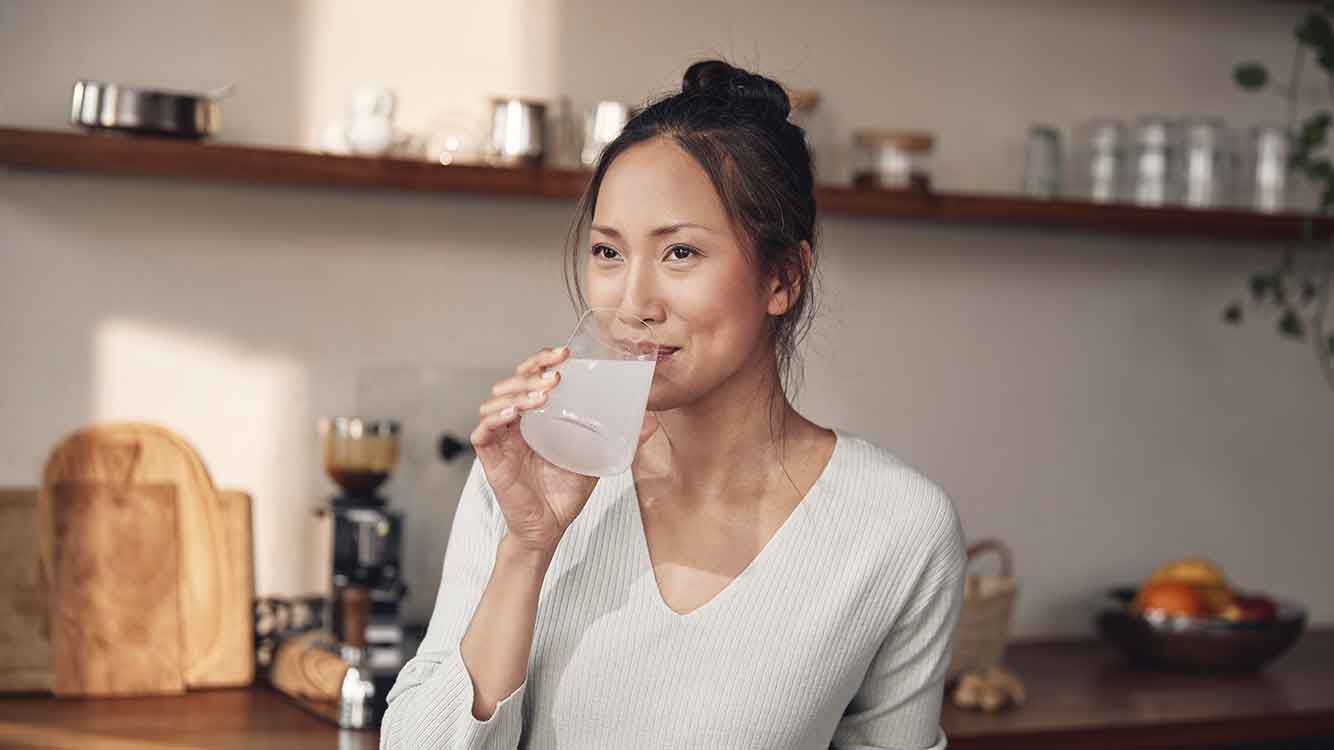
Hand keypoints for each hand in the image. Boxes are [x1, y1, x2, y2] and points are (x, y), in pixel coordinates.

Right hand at [470, 346, 659, 556]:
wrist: (549, 528)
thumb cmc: (565, 493)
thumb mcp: (596, 459)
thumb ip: (621, 441)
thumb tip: (651, 421)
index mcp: (536, 416)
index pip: (532, 376)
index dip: (543, 360)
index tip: (565, 353)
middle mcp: (516, 421)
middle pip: (513, 381)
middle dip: (533, 371)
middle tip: (556, 374)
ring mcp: (501, 438)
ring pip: (496, 400)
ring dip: (519, 392)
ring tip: (543, 395)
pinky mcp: (490, 458)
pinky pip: (483, 431)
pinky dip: (495, 418)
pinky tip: (514, 414)